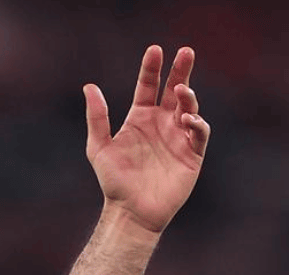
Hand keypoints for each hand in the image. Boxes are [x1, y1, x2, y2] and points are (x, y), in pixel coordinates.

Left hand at [85, 45, 210, 232]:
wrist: (130, 211)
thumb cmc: (114, 181)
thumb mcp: (99, 147)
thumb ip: (97, 117)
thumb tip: (89, 86)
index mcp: (140, 119)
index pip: (148, 87)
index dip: (152, 69)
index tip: (154, 50)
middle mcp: (161, 124)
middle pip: (174, 91)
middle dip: (181, 70)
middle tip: (186, 51)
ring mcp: (178, 137)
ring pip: (190, 108)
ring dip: (188, 96)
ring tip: (181, 90)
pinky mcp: (191, 154)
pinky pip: (199, 133)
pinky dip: (196, 123)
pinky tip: (185, 120)